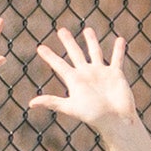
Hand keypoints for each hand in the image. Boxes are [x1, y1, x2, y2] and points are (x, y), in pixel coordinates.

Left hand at [23, 27, 138, 130]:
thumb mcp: (70, 107)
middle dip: (68, 42)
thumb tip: (31, 103)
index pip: (59, 65)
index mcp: (74, 80)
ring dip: (91, 41)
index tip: (40, 47)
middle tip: (61, 30)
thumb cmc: (93, 115)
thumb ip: (52, 102)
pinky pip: (117, 58)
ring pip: (95, 52)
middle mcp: (86, 74)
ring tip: (87, 30)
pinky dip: (118, 49)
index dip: (49, 56)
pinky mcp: (115, 74)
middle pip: (75, 53)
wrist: (114, 120)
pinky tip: (120, 39)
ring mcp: (101, 73)